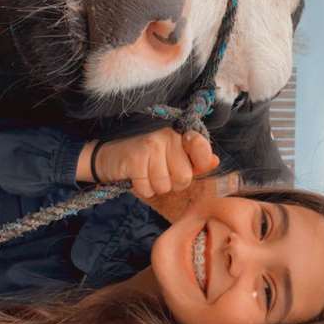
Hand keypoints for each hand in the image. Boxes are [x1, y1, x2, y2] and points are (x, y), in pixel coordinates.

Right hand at [79, 128, 219, 198]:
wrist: (109, 157)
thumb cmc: (145, 159)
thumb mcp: (171, 157)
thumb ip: (195, 160)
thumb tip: (214, 161)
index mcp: (179, 134)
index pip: (202, 149)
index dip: (198, 163)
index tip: (189, 165)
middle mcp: (167, 136)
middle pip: (184, 177)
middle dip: (172, 183)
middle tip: (159, 172)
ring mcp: (151, 146)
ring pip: (166, 185)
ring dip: (155, 187)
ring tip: (146, 174)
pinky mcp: (136, 159)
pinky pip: (148, 189)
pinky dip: (142, 189)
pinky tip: (136, 177)